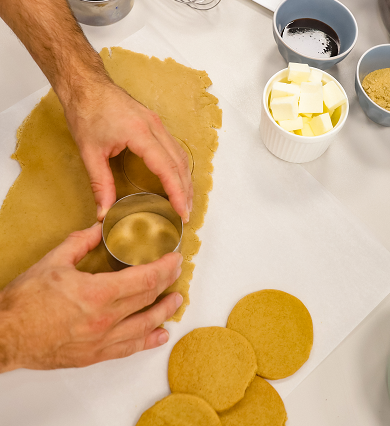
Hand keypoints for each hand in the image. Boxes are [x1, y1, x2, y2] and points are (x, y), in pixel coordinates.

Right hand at [0, 224, 182, 371]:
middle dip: (168, 283)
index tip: (175, 259)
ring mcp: (101, 341)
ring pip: (145, 326)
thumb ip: (81, 242)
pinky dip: (148, 341)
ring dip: (165, 312)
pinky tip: (159, 335)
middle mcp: (105, 319)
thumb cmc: (25, 303)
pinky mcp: (94, 355)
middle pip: (149, 299)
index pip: (146, 278)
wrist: (5, 336)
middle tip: (177, 272)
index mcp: (98, 293)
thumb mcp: (53, 261)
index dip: (166, 268)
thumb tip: (98, 227)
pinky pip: (129, 348)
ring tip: (176, 301)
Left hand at [64, 81, 192, 221]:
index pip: (166, 167)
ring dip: (185, 178)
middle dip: (186, 190)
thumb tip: (103, 211)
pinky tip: (177, 178)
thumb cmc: (86, 112)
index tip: (182, 211)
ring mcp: (157, 123)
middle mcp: (154, 127)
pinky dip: (179, 166)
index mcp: (140, 133)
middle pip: (179, 162)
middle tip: (186, 214)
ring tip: (185, 201)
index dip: (176, 192)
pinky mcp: (155, 122)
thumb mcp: (89, 152)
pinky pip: (174, 147)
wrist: (86, 85)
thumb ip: (100, 184)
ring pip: (180, 154)